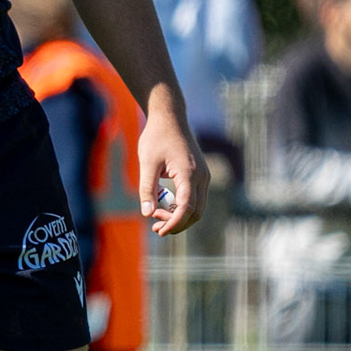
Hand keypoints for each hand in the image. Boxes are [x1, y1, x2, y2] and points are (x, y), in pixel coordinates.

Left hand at [138, 93, 208, 236]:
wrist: (170, 118)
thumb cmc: (156, 138)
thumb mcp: (147, 163)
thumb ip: (148, 189)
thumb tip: (147, 213)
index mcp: (189, 174)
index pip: (187, 207)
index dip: (174, 223)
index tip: (160, 231)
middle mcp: (202, 177)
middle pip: (196, 212)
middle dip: (177, 223)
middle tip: (155, 227)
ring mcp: (203, 176)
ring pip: (197, 207)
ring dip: (179, 216)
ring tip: (156, 217)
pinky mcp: (200, 175)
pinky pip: (195, 197)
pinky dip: (182, 207)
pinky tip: (164, 206)